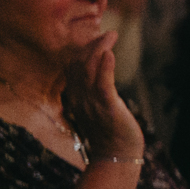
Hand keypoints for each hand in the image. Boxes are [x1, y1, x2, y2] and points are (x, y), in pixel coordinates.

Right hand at [63, 30, 143, 157]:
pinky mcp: (107, 107)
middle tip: (108, 34)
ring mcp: (92, 103)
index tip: (97, 39)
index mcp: (75, 97)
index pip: (72, 67)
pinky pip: (103, 84)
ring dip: (99, 49)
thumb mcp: (96, 108)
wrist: (117, 154)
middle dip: (92, 45)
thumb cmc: (110, 131)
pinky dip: (105, 67)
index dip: (83, 50)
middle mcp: (79, 98)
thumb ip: (92, 92)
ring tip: (111, 36)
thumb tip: (98, 74)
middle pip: (79, 64)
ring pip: (89, 70)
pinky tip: (110, 54)